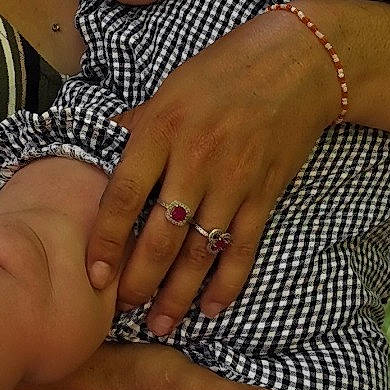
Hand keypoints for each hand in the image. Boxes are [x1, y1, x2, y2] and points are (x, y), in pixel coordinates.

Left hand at [86, 5, 341, 330]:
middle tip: (122, 310)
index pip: (123, 197)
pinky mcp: (264, 195)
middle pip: (160, 236)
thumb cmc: (223, 70)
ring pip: (199, 252)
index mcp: (161, 130)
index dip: (106, 240)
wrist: (296, 65)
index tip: (93, 276)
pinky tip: (210, 309)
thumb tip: (103, 146)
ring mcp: (232, 182)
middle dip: (139, 280)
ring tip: (160, 324)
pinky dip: (226, 283)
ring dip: (177, 294)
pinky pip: (241, 248)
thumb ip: (138, 126)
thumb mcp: (169, 88)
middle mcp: (194, 161)